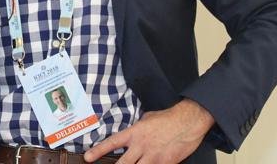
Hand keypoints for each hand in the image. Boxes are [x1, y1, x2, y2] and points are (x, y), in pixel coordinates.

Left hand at [83, 99, 213, 163]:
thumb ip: (136, 129)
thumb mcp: (147, 119)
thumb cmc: (168, 118)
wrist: (188, 121)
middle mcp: (142, 146)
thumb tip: (131, 137)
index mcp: (135, 133)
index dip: (98, 151)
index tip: (88, 158)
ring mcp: (153, 157)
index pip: (112, 142)